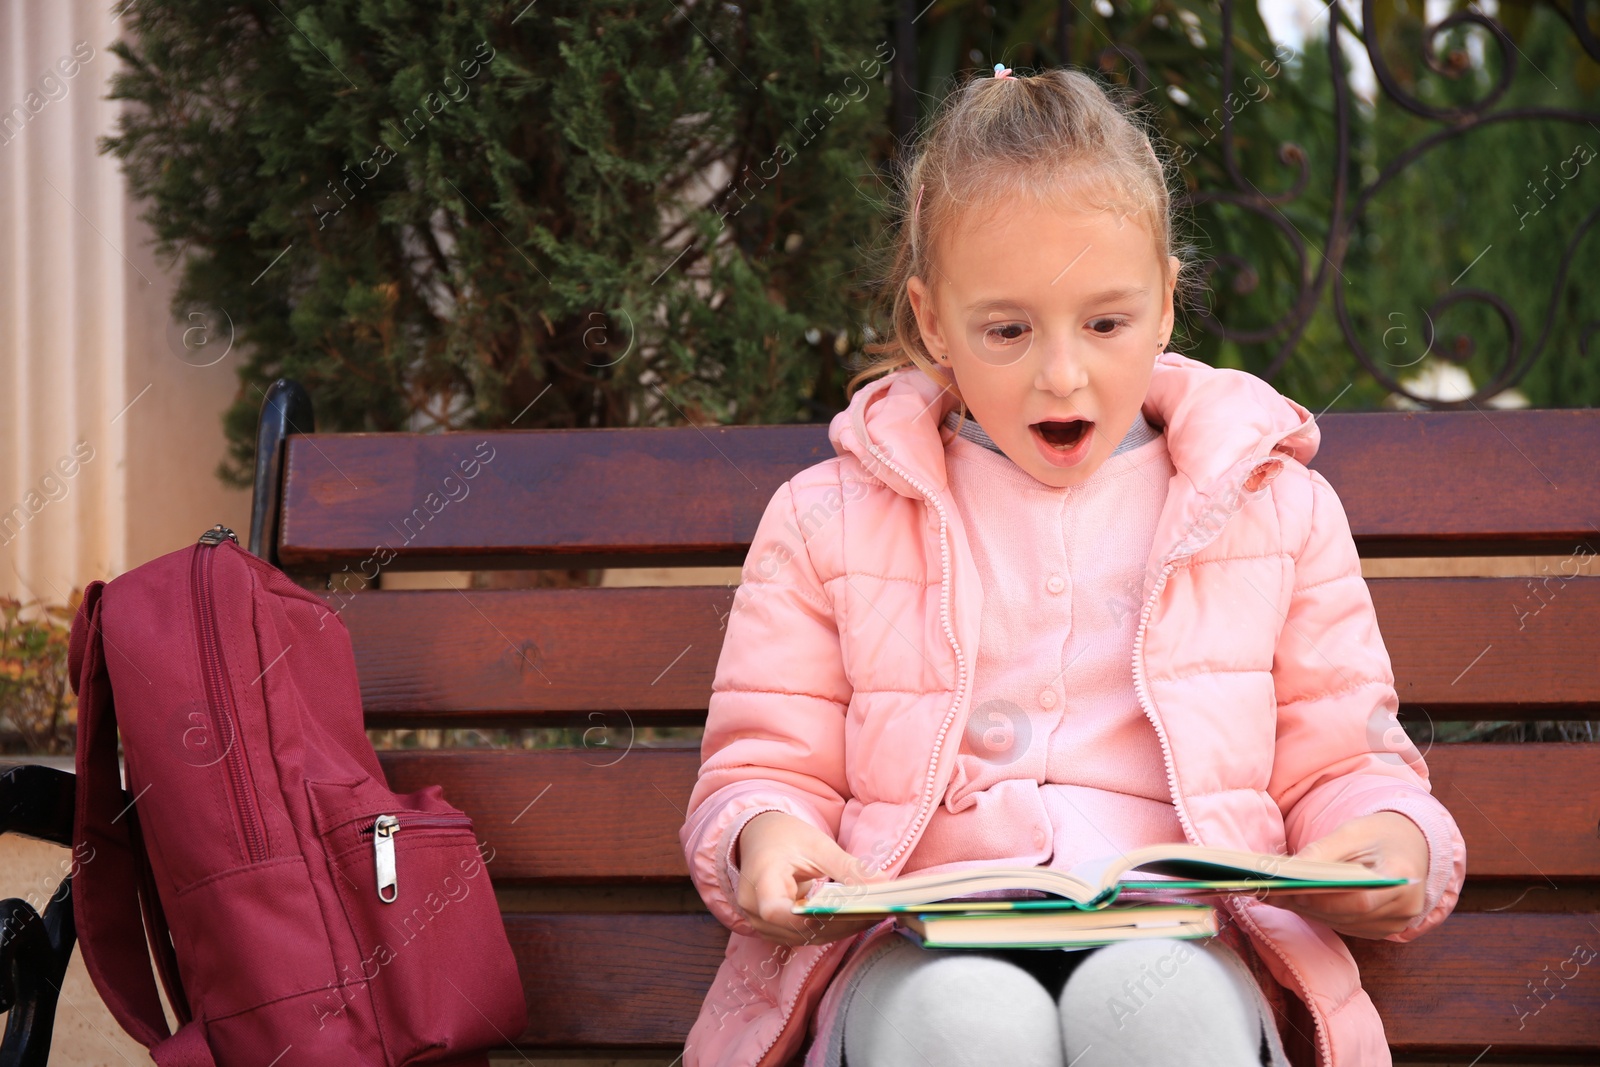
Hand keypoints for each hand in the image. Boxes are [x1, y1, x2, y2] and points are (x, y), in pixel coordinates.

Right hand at [732, 811, 883, 946]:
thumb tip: (881, 884)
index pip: (775, 911)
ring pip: (805, 937)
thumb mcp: (816, 844)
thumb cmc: (785, 837)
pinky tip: (857, 918)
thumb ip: (847, 867)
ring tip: (873, 916)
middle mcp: (754, 909)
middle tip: (875, 912)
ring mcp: (763, 923)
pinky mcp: (777, 929)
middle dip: (839, 924)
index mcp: (760, 880)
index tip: (841, 913)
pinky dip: (831, 928)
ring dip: (839, 929)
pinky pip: (805, 935)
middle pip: (797, 929)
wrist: (761, 839)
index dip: (806, 919)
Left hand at [1267, 812, 1429, 937]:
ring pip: (1340, 922)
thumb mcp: (1353, 831)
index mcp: (1402, 878)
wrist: (1412, 847)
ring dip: (1305, 909)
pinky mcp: (1382, 931)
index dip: (1320, 898)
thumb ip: (1323, 851)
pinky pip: (1344, 925)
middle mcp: (1403, 909)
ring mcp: (1395, 924)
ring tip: (1270, 894)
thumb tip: (1289, 870)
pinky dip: (1318, 913)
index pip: (1358, 899)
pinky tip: (1292, 899)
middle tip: (1265, 891)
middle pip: (1345, 914)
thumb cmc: (1381, 834)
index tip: (1286, 889)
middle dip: (1303, 902)